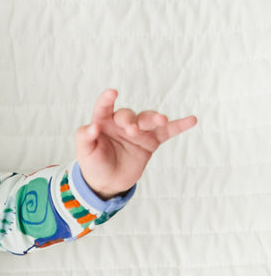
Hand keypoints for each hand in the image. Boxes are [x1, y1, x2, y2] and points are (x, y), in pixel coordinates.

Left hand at [75, 89, 196, 198]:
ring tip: (161, 120)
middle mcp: (121, 123)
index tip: (112, 93)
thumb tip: (92, 126)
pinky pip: (167, 131)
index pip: (104, 107)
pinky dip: (179, 125)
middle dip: (131, 120)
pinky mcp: (151, 141)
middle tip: (132, 130)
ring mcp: (138, 130)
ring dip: (154, 118)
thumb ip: (85, 138)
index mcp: (102, 122)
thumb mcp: (84, 153)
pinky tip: (191, 120)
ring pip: (147, 119)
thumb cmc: (94, 164)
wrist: (108, 183)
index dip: (107, 99)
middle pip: (128, 114)